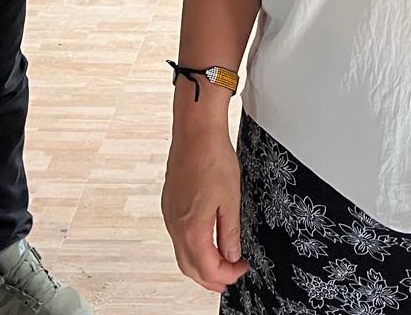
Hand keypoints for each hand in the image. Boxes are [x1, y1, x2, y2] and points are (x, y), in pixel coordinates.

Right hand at [162, 129, 247, 291]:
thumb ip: (230, 232)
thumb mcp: (231, 199)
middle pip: (190, 267)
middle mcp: (176, 226)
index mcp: (192, 229)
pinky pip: (177, 237)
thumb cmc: (212, 158)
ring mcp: (169, 215)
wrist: (195, 132)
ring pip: (181, 253)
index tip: (241, 269)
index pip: (208, 268)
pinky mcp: (169, 205)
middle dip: (210, 279)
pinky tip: (203, 241)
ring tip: (218, 265)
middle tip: (228, 280)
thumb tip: (231, 255)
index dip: (227, 275)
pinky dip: (191, 248)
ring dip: (199, 265)